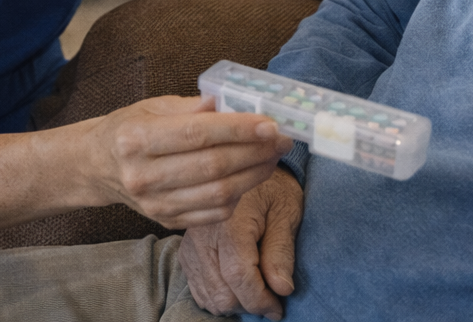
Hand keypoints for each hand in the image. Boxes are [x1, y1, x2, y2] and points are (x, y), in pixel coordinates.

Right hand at [82, 96, 292, 229]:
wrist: (96, 166)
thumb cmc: (128, 128)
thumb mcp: (152, 106)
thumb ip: (191, 106)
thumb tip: (229, 102)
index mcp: (135, 139)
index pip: (196, 134)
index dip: (237, 129)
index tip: (269, 123)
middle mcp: (143, 176)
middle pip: (213, 167)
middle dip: (255, 152)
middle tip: (281, 138)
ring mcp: (154, 204)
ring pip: (218, 193)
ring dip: (255, 175)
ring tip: (272, 156)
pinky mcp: (166, 221)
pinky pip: (214, 214)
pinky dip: (239, 195)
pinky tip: (251, 176)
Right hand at [181, 167, 303, 319]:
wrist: (244, 165)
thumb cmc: (272, 189)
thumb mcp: (286, 212)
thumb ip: (281, 251)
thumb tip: (281, 288)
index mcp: (229, 223)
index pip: (240, 277)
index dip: (261, 301)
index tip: (278, 309)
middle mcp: (203, 235)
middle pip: (223, 293)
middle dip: (250, 304)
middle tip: (271, 297)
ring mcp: (191, 245)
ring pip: (210, 297)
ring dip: (235, 303)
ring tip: (256, 290)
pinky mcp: (186, 252)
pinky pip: (199, 291)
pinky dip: (220, 297)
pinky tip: (237, 286)